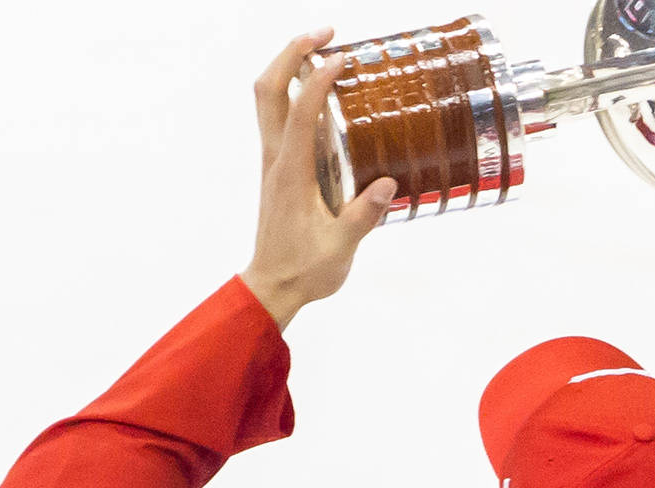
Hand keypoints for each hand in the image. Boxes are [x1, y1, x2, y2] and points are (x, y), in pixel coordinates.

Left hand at [240, 30, 396, 330]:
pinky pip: (278, 118)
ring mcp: (274, 162)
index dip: (318, 80)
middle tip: (327, 34)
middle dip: (291, 53)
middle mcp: (276, 160)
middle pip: (267, 90)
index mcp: (291, 174)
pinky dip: (294, 92)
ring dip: (288, 67)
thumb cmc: (304, 270)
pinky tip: (323, 95)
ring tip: (324, 50)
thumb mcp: (340, 249)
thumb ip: (363, 216)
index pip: (300, 113)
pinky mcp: (278, 169)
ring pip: (267, 99)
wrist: (272, 287)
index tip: (342, 59)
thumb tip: (386, 185)